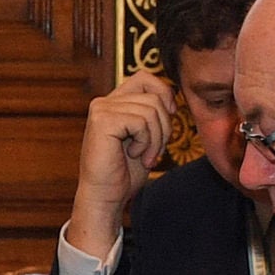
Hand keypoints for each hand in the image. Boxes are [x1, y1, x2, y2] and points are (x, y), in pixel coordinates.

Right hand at [66, 73, 182, 259]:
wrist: (105, 196)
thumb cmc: (125, 172)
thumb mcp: (146, 137)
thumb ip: (154, 114)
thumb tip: (172, 96)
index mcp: (113, 103)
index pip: (144, 78)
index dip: (163, 93)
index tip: (169, 116)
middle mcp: (104, 102)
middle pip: (154, 96)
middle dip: (164, 126)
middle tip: (154, 150)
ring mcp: (102, 109)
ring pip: (151, 110)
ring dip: (155, 138)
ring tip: (143, 155)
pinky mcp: (103, 121)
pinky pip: (141, 121)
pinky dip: (145, 142)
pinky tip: (133, 155)